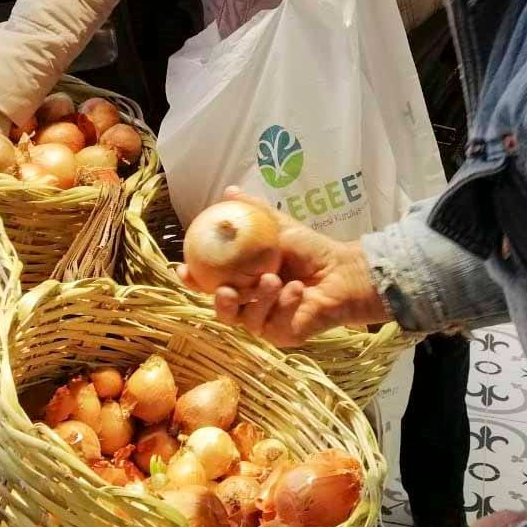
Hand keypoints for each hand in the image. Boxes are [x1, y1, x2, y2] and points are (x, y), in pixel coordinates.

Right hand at [180, 189, 389, 345]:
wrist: (342, 271)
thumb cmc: (311, 250)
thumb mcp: (279, 227)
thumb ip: (254, 212)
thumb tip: (229, 191)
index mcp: (242, 281)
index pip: (209, 284)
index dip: (193, 280)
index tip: (184, 270)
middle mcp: (249, 304)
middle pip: (222, 310)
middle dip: (220, 302)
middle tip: (226, 290)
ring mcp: (265, 322)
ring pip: (246, 320)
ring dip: (259, 299)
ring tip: (274, 279)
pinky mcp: (283, 335)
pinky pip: (274, 325)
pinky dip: (284, 305)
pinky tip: (297, 290)